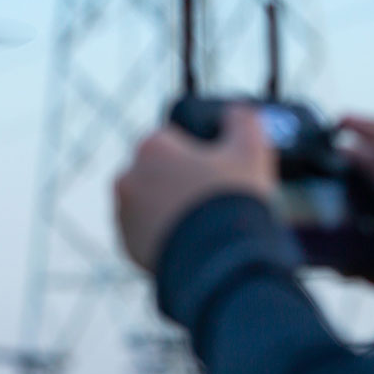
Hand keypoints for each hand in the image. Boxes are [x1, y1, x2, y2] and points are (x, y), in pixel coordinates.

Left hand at [115, 106, 277, 271]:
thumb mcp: (250, 152)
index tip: (217, 171)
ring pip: (149, 203)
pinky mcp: (127, 245)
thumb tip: (237, 111)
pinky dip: (163, 235)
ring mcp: (124, 213)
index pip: (173, 139)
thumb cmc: (232, 201)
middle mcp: (129, 177)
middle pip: (159, 172)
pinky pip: (145, 233)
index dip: (198, 153)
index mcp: (152, 147)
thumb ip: (244, 121)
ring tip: (202, 224)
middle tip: (211, 200)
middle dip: (180, 181)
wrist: (217, 263)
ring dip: (169, 208)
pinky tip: (189, 242)